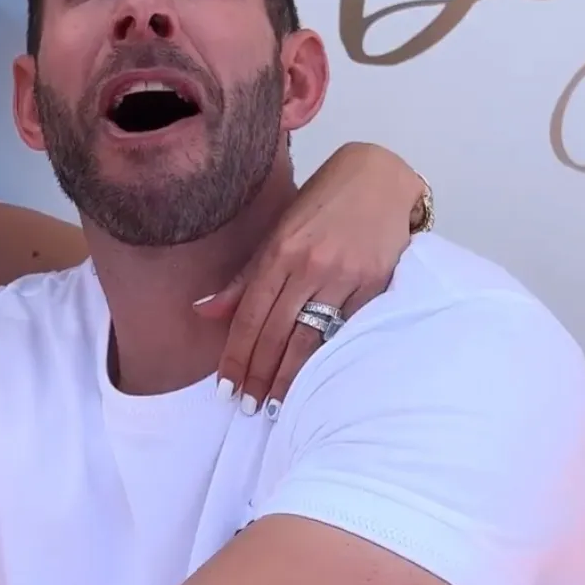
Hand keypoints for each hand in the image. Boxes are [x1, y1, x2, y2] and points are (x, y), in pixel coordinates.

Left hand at [197, 143, 423, 410]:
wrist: (380, 177)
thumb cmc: (324, 203)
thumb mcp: (279, 230)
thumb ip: (246, 277)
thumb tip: (204, 312)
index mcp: (280, 250)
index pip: (249, 315)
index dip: (235, 356)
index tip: (225, 387)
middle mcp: (309, 264)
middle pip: (276, 333)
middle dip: (258, 375)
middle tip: (246, 407)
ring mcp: (344, 275)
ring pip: (310, 338)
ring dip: (289, 377)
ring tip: (275, 404)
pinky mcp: (374, 284)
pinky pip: (345, 331)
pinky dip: (327, 359)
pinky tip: (316, 380)